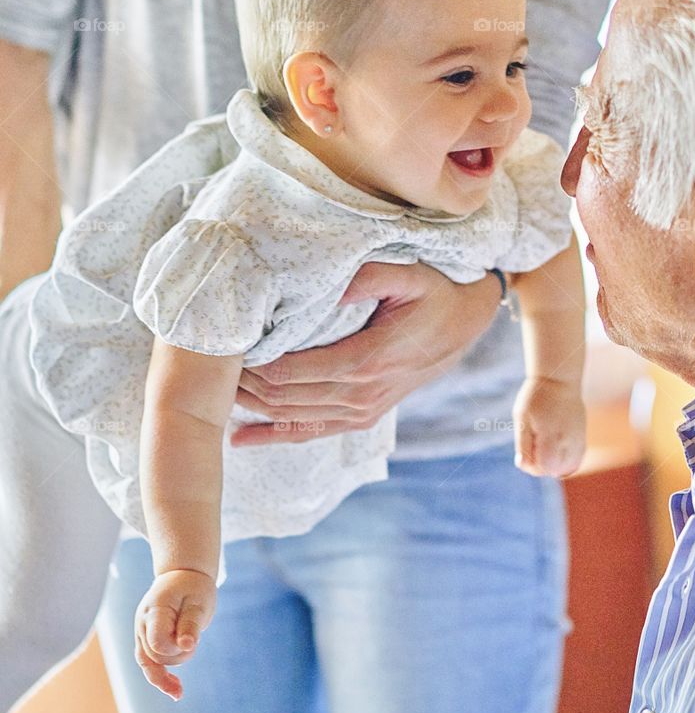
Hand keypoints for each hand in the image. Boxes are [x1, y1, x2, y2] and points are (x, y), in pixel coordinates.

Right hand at [134, 569, 215, 699]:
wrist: (183, 575)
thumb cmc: (193, 587)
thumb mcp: (199, 601)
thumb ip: (191, 623)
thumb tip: (187, 645)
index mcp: (155, 609)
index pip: (157, 641)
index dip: (175, 649)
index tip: (192, 643)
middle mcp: (142, 623)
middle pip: (156, 655)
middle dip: (178, 655)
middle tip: (195, 638)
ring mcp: (141, 632)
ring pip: (151, 663)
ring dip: (170, 669)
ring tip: (188, 668)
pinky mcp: (145, 641)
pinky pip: (148, 664)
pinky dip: (161, 678)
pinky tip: (176, 691)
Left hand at [229, 263, 501, 446]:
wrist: (468, 322)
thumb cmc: (436, 291)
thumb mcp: (410, 273)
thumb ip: (368, 277)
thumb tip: (328, 286)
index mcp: (367, 361)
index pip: (291, 371)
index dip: (253, 364)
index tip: (225, 346)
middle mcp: (361, 395)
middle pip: (284, 398)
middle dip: (243, 384)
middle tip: (208, 364)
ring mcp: (362, 411)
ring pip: (291, 418)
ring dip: (252, 407)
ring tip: (215, 391)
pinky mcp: (362, 416)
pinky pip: (310, 432)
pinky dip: (273, 435)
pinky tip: (241, 440)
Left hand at [512, 377, 586, 478]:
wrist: (559, 379)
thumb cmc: (536, 397)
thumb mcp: (522, 417)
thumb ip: (523, 443)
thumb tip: (522, 464)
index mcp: (551, 436)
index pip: (543, 468)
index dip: (530, 466)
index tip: (524, 453)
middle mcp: (568, 441)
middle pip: (554, 471)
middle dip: (541, 465)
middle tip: (533, 445)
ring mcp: (578, 440)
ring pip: (567, 468)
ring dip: (554, 464)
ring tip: (544, 446)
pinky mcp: (582, 437)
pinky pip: (576, 460)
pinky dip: (565, 461)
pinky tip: (555, 450)